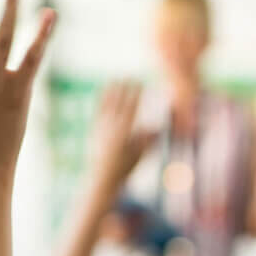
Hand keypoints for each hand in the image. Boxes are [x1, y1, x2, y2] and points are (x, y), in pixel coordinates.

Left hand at [88, 82, 155, 197]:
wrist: (101, 179)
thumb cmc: (125, 168)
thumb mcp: (140, 154)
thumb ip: (150, 139)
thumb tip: (162, 125)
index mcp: (123, 133)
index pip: (131, 108)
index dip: (136, 94)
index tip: (142, 83)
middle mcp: (109, 129)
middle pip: (118, 103)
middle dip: (124, 89)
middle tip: (131, 75)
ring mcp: (99, 129)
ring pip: (105, 106)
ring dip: (111, 91)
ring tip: (117, 78)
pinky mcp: (93, 131)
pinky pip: (97, 112)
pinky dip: (101, 100)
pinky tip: (104, 89)